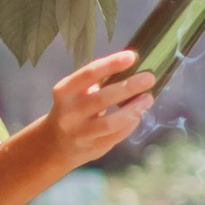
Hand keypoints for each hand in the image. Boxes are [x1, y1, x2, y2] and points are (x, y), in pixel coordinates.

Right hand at [34, 52, 156, 168]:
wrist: (56, 144)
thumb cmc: (74, 108)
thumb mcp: (75, 92)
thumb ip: (97, 81)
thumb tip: (133, 66)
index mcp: (65, 91)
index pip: (89, 74)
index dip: (111, 64)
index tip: (131, 57)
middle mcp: (70, 112)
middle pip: (102, 98)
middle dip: (129, 87)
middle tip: (149, 78)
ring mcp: (81, 133)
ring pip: (111, 122)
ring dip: (134, 109)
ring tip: (148, 98)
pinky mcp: (94, 148)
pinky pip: (117, 135)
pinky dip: (131, 123)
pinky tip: (139, 114)